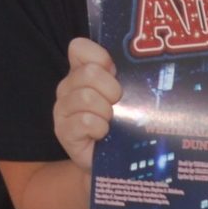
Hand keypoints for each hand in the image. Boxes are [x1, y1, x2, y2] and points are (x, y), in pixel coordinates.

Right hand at [53, 37, 120, 163]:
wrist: (111, 161)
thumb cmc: (120, 124)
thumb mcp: (125, 95)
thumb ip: (127, 76)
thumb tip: (145, 63)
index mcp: (80, 71)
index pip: (79, 47)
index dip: (99, 57)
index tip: (114, 72)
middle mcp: (67, 87)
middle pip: (89, 73)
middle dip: (111, 89)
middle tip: (118, 103)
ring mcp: (62, 110)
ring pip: (86, 97)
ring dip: (106, 111)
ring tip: (111, 121)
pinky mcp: (64, 132)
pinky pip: (85, 121)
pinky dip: (100, 128)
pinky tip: (103, 134)